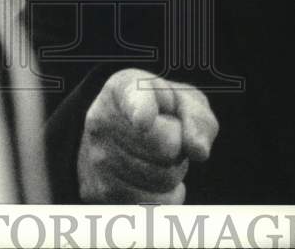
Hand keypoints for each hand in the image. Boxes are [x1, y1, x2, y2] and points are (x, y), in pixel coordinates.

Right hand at [77, 68, 219, 203]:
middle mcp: (101, 120)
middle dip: (179, 149)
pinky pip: (153, 206)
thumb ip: (198, 118)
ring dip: (173, 175)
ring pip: (162, 180)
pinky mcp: (98, 193)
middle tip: (168, 139)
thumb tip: (199, 151)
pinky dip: (165, 197)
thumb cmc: (159, 113)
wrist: (116, 132)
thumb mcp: (183, 101)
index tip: (144, 120)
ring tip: (157, 158)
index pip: (135, 100)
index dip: (142, 110)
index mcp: (123, 88)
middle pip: (167, 149)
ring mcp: (95, 158)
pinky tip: (153, 181)